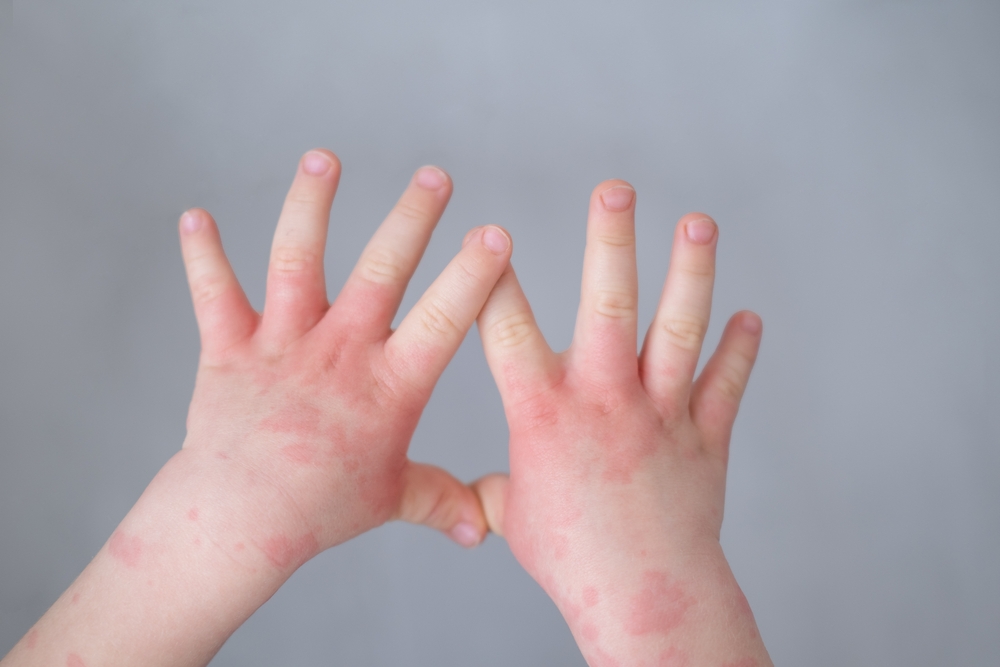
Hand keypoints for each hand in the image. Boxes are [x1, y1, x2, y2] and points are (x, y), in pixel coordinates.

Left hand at [178, 150, 509, 557]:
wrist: (238, 520)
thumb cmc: (320, 510)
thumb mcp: (392, 499)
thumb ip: (442, 501)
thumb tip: (486, 529)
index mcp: (389, 386)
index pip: (444, 319)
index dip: (473, 275)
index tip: (496, 234)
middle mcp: (340, 352)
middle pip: (381, 271)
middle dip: (412, 218)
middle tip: (435, 176)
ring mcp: (283, 344)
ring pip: (298, 259)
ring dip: (311, 205)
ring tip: (324, 159)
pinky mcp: (230, 346)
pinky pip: (214, 291)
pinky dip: (202, 253)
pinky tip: (196, 215)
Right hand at [474, 181, 770, 665]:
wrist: (644, 598)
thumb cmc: (571, 559)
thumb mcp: (515, 518)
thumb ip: (497, 490)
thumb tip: (482, 496)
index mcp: (544, 412)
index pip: (506, 328)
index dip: (492, 278)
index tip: (489, 235)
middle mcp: (604, 398)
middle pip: (609, 304)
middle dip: (610, 241)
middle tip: (614, 189)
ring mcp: (661, 412)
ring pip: (678, 328)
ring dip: (691, 272)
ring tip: (697, 223)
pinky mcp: (705, 437)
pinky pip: (726, 385)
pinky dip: (740, 351)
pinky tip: (750, 318)